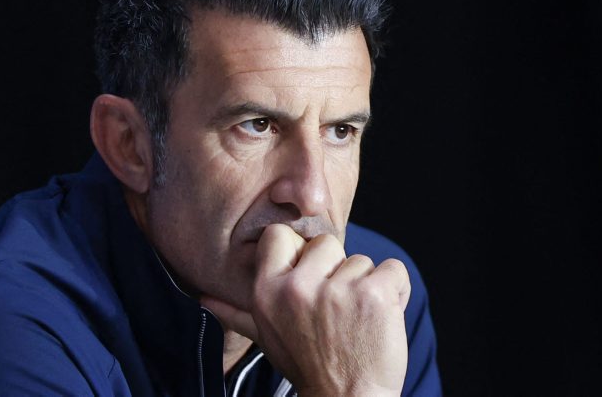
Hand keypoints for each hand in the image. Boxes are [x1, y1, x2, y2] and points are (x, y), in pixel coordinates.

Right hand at [201, 224, 410, 395]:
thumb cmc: (309, 366)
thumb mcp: (269, 338)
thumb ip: (237, 313)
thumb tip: (204, 297)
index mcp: (268, 291)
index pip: (281, 235)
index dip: (300, 252)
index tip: (309, 277)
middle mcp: (298, 287)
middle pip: (327, 244)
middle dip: (337, 272)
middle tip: (335, 312)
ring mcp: (338, 290)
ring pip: (361, 261)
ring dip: (366, 287)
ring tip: (357, 321)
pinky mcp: (375, 294)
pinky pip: (394, 269)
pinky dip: (396, 291)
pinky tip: (381, 318)